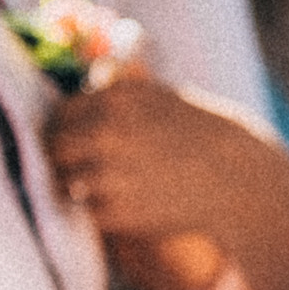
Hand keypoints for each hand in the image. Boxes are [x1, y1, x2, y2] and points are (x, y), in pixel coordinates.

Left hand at [47, 80, 288, 289]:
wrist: (234, 177)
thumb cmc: (197, 132)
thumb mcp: (158, 96)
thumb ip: (116, 89)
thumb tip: (85, 77)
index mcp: (114, 99)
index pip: (60, 114)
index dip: (63, 129)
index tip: (71, 139)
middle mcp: (104, 134)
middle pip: (54, 148)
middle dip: (64, 159)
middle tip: (80, 167)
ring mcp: (107, 174)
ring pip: (67, 182)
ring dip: (82, 186)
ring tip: (114, 186)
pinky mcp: (115, 212)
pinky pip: (89, 211)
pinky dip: (103, 211)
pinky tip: (132, 203)